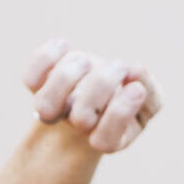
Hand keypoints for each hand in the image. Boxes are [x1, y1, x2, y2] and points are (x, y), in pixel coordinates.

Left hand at [21, 39, 159, 153]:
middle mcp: (78, 127)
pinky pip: (32, 78)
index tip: (135, 88)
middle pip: (81, 118)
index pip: (106, 139)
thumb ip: (152, 94)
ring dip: (69, 76)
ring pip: (46, 104)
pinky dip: (45, 58)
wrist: (93, 97)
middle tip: (118, 66)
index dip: (120, 112)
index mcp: (107, 138)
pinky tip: (64, 44)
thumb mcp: (149, 104)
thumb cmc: (126, 100)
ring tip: (88, 60)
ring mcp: (56, 108)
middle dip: (103, 84)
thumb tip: (136, 71)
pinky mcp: (40, 87)